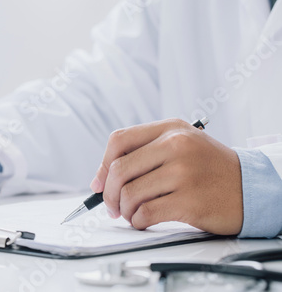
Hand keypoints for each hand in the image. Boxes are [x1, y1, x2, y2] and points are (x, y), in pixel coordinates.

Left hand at [90, 118, 242, 234]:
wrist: (252, 187)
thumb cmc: (210, 169)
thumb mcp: (181, 146)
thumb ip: (143, 154)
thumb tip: (100, 179)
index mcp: (170, 129)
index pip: (119, 140)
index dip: (102, 164)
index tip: (99, 182)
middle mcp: (176, 146)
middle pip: (119, 169)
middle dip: (108, 193)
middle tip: (111, 206)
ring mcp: (184, 172)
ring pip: (130, 193)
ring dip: (124, 210)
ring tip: (132, 214)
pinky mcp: (190, 200)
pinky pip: (145, 213)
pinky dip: (137, 221)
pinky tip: (144, 221)